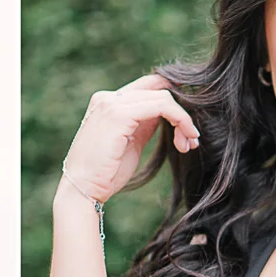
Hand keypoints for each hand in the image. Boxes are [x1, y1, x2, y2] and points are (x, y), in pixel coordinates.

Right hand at [60, 73, 199, 204]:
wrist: (83, 190)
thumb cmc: (104, 174)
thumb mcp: (129, 143)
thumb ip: (144, 125)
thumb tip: (165, 115)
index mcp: (107, 102)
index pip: (147, 86)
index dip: (172, 99)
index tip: (187, 122)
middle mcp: (107, 98)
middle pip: (158, 89)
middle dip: (181, 113)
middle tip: (192, 139)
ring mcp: (112, 104)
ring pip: (163, 97)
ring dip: (183, 120)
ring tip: (189, 143)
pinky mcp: (119, 114)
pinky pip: (162, 106)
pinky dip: (180, 120)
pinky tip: (186, 138)